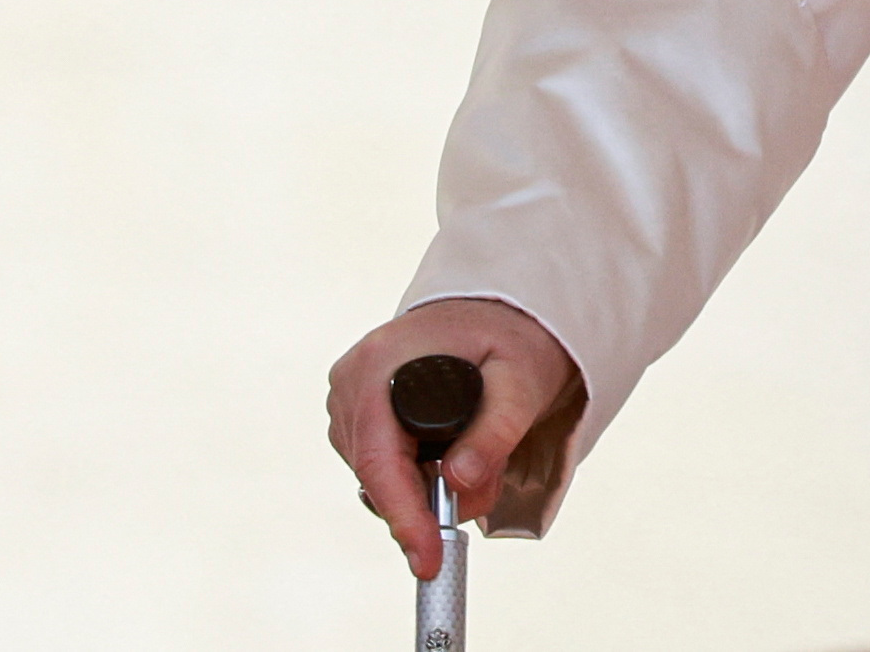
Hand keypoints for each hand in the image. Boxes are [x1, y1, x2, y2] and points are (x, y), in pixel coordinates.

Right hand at [328, 297, 579, 581]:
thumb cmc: (508, 338)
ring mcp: (349, 392)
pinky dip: (413, 470)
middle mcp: (354, 377)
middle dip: (428, 500)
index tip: (427, 559)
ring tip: (475, 454)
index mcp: (384, 363)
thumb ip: (495, 433)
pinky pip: (377, 460)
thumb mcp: (521, 381)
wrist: (495, 310)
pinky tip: (446, 449)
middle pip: (376, 473)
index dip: (404, 516)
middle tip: (484, 487)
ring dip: (423, 484)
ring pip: (376, 472)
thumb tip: (458, 482)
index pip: (380, 459)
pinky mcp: (355, 406)